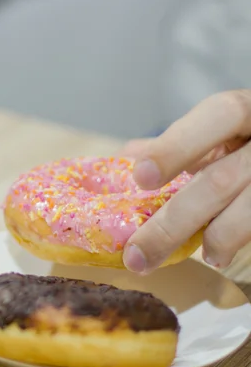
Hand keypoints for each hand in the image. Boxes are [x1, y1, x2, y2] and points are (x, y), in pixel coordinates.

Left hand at [121, 90, 250, 273]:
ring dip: (214, 239)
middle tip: (136, 253)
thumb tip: (128, 154)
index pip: (218, 117)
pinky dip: (235, 243)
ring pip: (248, 210)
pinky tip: (218, 255)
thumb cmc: (247, 137)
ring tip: (189, 257)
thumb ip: (180, 142)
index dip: (177, 147)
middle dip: (172, 222)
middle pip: (220, 181)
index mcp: (245, 110)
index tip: (141, 178)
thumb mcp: (218, 129)